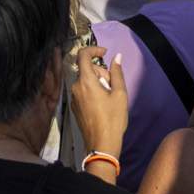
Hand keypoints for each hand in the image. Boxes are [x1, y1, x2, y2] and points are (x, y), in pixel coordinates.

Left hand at [69, 38, 129, 161]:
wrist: (101, 144)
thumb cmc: (113, 119)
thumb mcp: (120, 94)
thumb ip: (117, 73)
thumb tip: (116, 56)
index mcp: (86, 81)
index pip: (83, 55)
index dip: (94, 49)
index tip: (105, 52)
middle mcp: (76, 87)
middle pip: (87, 69)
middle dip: (101, 71)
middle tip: (114, 84)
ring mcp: (74, 97)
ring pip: (85, 80)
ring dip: (98, 81)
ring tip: (110, 96)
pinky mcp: (75, 106)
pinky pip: (83, 90)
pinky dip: (92, 90)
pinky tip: (103, 103)